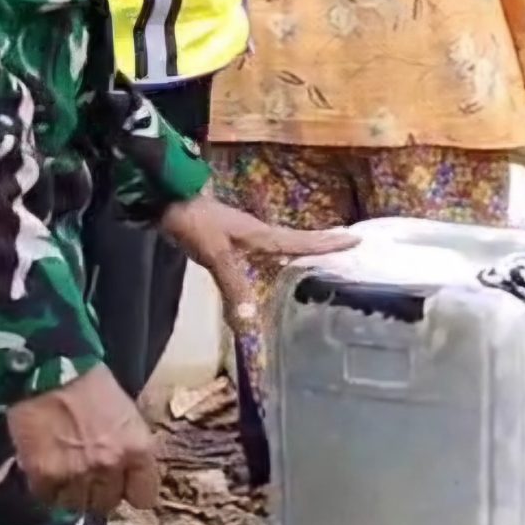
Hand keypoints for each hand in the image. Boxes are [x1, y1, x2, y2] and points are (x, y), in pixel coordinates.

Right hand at [7, 366, 159, 516]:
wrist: (51, 372)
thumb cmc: (93, 389)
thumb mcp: (128, 417)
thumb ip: (130, 450)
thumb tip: (126, 478)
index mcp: (138, 449)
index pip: (144, 497)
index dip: (130, 493)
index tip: (121, 488)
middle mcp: (111, 465)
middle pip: (107, 504)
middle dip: (98, 493)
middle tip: (87, 477)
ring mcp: (78, 472)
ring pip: (77, 505)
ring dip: (70, 493)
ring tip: (65, 473)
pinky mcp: (45, 474)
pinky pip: (48, 497)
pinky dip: (46, 488)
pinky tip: (47, 470)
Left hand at [160, 195, 355, 337]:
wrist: (168, 202)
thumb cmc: (196, 225)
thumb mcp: (216, 256)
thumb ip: (234, 287)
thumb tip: (251, 323)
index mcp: (262, 235)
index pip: (302, 242)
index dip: (328, 244)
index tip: (356, 240)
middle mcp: (260, 233)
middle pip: (299, 240)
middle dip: (324, 244)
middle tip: (348, 245)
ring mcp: (246, 234)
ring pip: (283, 242)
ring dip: (304, 247)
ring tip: (322, 254)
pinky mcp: (232, 238)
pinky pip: (266, 248)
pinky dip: (280, 253)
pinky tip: (276, 261)